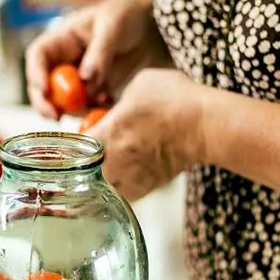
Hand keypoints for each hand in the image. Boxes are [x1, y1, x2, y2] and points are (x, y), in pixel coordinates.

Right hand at [25, 0, 169, 118]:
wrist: (154, 28)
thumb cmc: (128, 15)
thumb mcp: (113, 26)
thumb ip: (99, 52)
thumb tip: (85, 77)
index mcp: (63, 39)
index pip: (38, 56)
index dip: (35, 74)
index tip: (44, 91)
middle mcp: (67, 61)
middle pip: (45, 85)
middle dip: (46, 102)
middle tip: (55, 117)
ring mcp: (81, 79)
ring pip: (66, 101)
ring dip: (75, 109)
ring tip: (100, 101)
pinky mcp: (97, 93)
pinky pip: (89, 108)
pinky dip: (95, 112)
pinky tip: (110, 102)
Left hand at [87, 69, 205, 201]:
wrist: (205, 126)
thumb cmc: (176, 101)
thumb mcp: (139, 84)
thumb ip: (119, 100)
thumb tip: (115, 107)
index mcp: (109, 134)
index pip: (75, 146)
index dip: (73, 142)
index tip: (79, 136)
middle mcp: (117, 161)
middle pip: (85, 171)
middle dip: (85, 163)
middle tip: (92, 152)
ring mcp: (133, 177)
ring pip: (104, 188)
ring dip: (102, 178)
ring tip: (109, 165)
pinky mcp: (150, 186)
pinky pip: (126, 194)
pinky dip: (122, 187)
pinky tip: (127, 174)